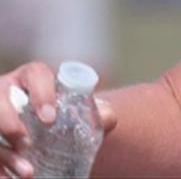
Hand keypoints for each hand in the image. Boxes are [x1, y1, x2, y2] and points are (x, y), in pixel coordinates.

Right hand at [0, 62, 117, 178]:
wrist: (47, 132)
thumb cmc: (61, 117)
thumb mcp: (77, 113)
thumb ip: (96, 113)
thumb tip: (108, 117)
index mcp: (32, 78)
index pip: (35, 74)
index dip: (41, 93)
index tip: (50, 118)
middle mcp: (7, 91)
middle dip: (9, 123)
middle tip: (28, 144)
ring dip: (5, 154)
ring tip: (28, 172)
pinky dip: (0, 168)